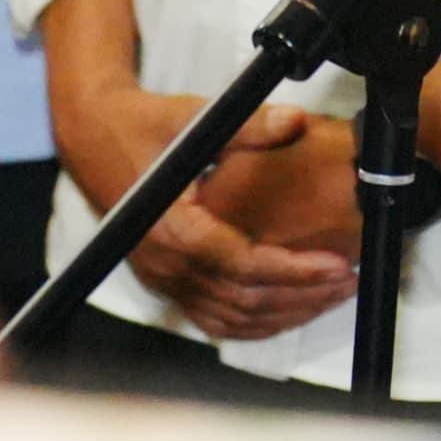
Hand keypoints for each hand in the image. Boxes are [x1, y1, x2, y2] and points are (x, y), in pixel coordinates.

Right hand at [63, 82, 355, 341]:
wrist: (94, 139)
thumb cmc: (141, 128)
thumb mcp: (192, 116)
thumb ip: (247, 124)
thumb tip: (294, 121)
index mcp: (172, 230)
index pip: (243, 266)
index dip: (294, 270)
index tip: (335, 264)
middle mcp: (165, 265)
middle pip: (243, 301)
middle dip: (301, 296)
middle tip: (346, 282)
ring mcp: (163, 278)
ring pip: (231, 318)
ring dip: (284, 314)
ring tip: (329, 297)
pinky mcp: (166, 280)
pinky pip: (212, 317)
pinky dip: (251, 323)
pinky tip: (286, 313)